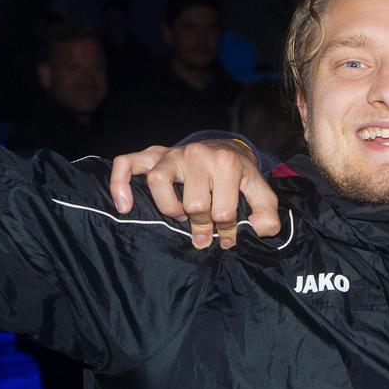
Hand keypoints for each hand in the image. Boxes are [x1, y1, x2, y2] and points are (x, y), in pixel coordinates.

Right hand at [108, 140, 279, 248]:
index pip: (222, 211)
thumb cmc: (241, 176)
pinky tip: (125, 206)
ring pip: (159, 183)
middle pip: (193, 202)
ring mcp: (172, 153)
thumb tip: (259, 231)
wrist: (226, 149)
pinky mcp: (153, 154)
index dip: (226, 232)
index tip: (227, 238)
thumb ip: (267, 213)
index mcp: (227, 163)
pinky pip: (126, 164)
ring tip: (180, 218)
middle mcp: (197, 154)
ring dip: (169, 208)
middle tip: (206, 230)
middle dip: (201, 224)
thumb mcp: (261, 192)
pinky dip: (121, 184)